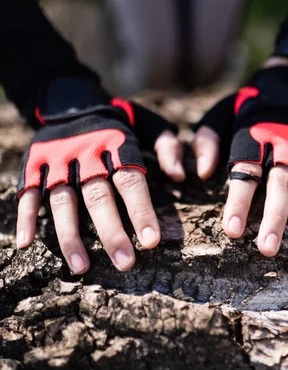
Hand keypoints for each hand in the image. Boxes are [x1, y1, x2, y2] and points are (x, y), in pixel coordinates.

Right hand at [16, 97, 183, 273]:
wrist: (73, 102)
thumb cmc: (120, 125)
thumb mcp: (149, 125)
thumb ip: (168, 147)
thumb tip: (180, 176)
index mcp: (117, 146)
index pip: (131, 181)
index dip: (141, 211)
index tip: (151, 242)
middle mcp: (86, 155)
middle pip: (98, 196)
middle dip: (111, 232)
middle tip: (124, 263)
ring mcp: (57, 161)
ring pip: (63, 200)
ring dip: (70, 235)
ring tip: (82, 267)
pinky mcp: (34, 165)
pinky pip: (28, 192)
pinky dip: (25, 217)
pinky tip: (26, 243)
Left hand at [193, 65, 287, 255]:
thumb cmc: (248, 108)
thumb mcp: (219, 115)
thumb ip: (207, 141)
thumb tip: (203, 173)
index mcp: (253, 139)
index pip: (245, 174)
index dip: (239, 203)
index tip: (232, 231)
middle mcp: (283, 144)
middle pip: (281, 184)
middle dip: (275, 218)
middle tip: (268, 249)